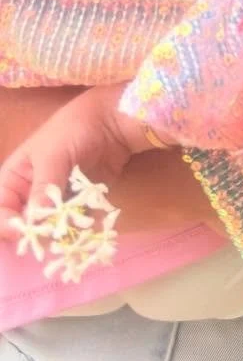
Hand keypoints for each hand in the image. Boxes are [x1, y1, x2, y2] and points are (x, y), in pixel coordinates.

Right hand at [0, 85, 150, 231]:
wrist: (113, 121)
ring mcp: (57, 199)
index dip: (6, 223)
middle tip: (49, 240)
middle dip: (36, 233)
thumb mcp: (53, 156)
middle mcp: (32, 192)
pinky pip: (75, 222)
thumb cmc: (74, 129)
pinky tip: (87, 232)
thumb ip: (43, 188)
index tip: (21, 233)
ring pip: (51, 225)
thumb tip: (33, 222)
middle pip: (25, 222)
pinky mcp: (80, 203)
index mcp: (15, 177)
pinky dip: (80, 228)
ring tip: (70, 238)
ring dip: (59, 233)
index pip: (1, 208)